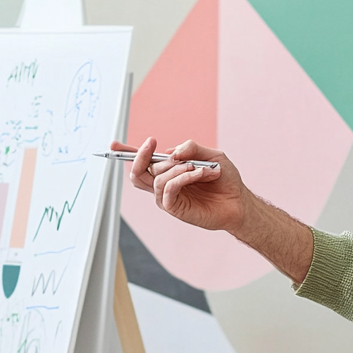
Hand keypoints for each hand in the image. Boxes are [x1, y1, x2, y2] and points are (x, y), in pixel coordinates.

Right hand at [114, 138, 251, 232]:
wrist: (239, 201)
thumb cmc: (224, 179)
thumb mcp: (211, 155)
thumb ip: (191, 148)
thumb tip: (171, 152)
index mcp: (169, 170)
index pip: (143, 163)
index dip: (127, 154)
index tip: (114, 145)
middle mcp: (164, 184)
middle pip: (138, 172)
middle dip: (142, 155)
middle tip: (153, 143)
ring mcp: (168, 197)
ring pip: (155, 179)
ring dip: (176, 168)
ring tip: (198, 167)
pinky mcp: (175, 208)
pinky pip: (168, 189)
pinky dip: (182, 177)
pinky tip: (198, 174)